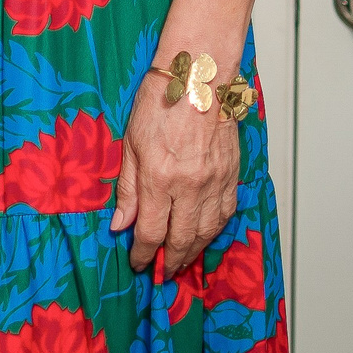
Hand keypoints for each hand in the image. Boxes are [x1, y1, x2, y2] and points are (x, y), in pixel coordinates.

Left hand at [110, 65, 242, 278]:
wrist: (198, 78)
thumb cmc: (159, 103)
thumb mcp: (130, 143)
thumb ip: (127, 188)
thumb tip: (120, 225)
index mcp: (159, 178)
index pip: (150, 231)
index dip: (142, 253)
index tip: (137, 263)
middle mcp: (190, 186)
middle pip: (182, 239)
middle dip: (169, 261)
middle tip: (161, 274)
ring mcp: (215, 183)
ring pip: (207, 232)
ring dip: (193, 252)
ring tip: (181, 261)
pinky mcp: (232, 177)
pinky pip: (225, 215)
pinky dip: (214, 232)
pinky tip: (204, 237)